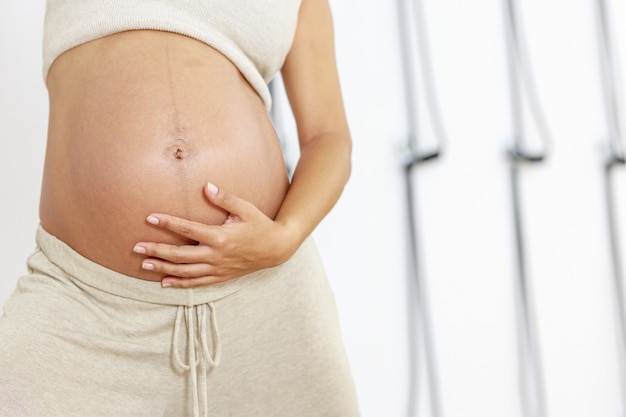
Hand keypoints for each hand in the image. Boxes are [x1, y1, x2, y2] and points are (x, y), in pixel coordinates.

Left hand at [133, 183, 295, 287]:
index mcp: (220, 237)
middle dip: (157, 251)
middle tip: (136, 247)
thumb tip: (206, 187)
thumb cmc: (260, 225)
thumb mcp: (245, 208)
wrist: (276, 249)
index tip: (150, 218)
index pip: (188, 229)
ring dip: (163, 268)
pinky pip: (197, 283)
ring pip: (185, 271)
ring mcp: (217, 268)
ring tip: (144, 264)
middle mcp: (216, 255)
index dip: (168, 223)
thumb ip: (225, 199)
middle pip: (180, 255)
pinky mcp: (221, 277)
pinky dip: (180, 284)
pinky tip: (164, 283)